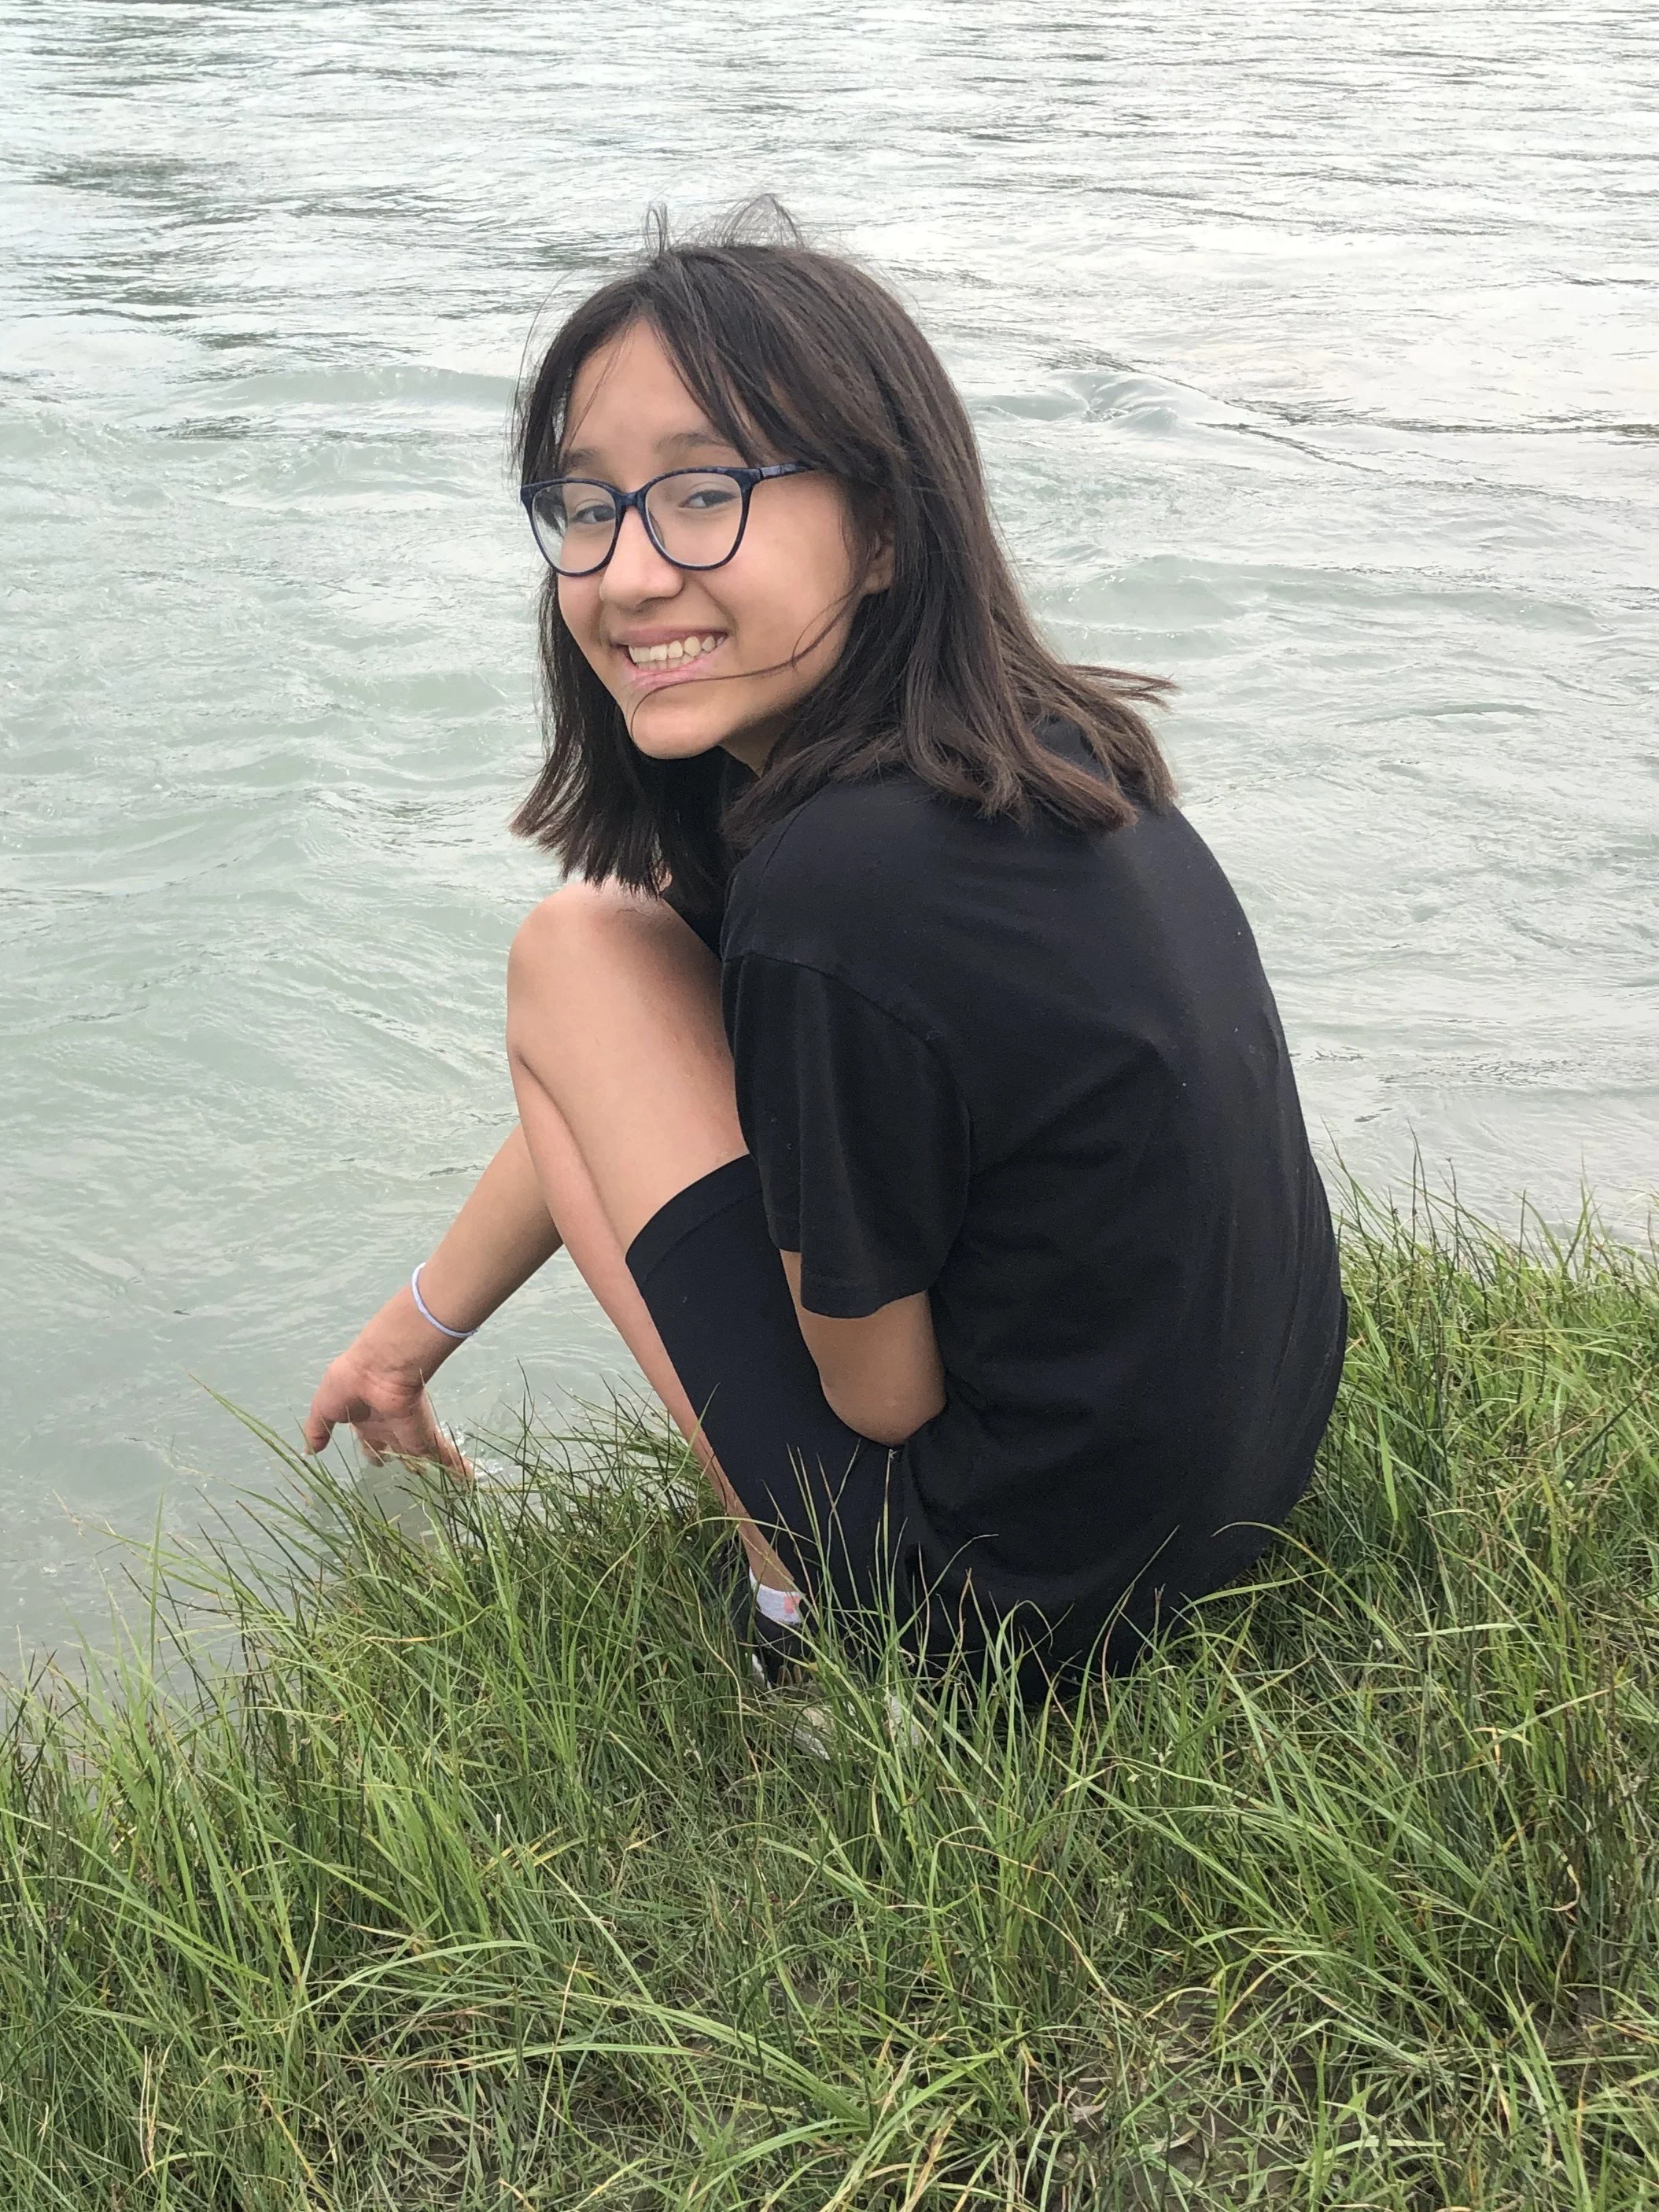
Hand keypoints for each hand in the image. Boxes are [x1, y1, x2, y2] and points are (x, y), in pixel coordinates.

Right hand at [303, 1287, 471, 1478]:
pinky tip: (470, 1481)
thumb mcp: (324, 1408)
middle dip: (402, 1459)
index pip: (369, 1441)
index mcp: (365, 1420)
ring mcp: (409, 1430)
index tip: (377, 1461)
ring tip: (442, 1482)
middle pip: (397, 1448)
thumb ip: (317, 1430)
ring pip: (421, 1454)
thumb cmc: (350, 1384)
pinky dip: (457, 1469)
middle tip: (413, 1473)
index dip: (373, 1452)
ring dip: (430, 1467)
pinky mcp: (426, 1434)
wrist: (379, 1369)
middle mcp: (388, 1426)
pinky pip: (444, 1455)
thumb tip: (308, 1452)